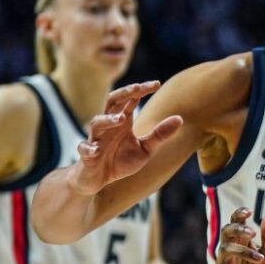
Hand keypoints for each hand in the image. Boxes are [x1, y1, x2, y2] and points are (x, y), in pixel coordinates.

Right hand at [69, 81, 180, 195]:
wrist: (99, 180)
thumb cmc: (121, 160)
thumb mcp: (145, 149)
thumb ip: (160, 134)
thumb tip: (180, 118)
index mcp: (123, 121)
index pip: (131, 99)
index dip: (141, 90)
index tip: (157, 83)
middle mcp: (109, 126)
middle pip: (112, 102)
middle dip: (123, 94)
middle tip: (136, 89)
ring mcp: (96, 139)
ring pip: (97, 123)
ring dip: (108, 119)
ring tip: (122, 118)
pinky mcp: (87, 155)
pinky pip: (84, 148)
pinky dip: (89, 148)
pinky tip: (97, 150)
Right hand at [213, 208, 264, 263]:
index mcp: (241, 241)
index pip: (234, 222)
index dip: (238, 215)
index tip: (249, 212)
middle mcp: (230, 250)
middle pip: (226, 232)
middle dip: (237, 229)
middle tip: (252, 233)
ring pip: (225, 250)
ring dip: (244, 253)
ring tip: (261, 259)